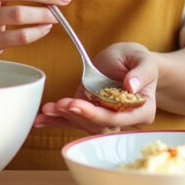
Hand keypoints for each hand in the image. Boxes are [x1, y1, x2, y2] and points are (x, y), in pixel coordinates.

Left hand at [35, 42, 158, 131]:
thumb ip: (142, 73)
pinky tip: (39, 121)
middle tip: (59, 104)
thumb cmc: (139, 60)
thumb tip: (131, 86)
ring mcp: (105, 117)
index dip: (96, 114)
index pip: (118, 118)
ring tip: (47, 108)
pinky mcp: (90, 112)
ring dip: (64, 117)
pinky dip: (56, 121)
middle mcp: (124, 120)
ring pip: (84, 123)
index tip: (77, 104)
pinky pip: (74, 120)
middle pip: (98, 124)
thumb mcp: (144, 60)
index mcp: (142, 111)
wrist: (129, 60)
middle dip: (76, 115)